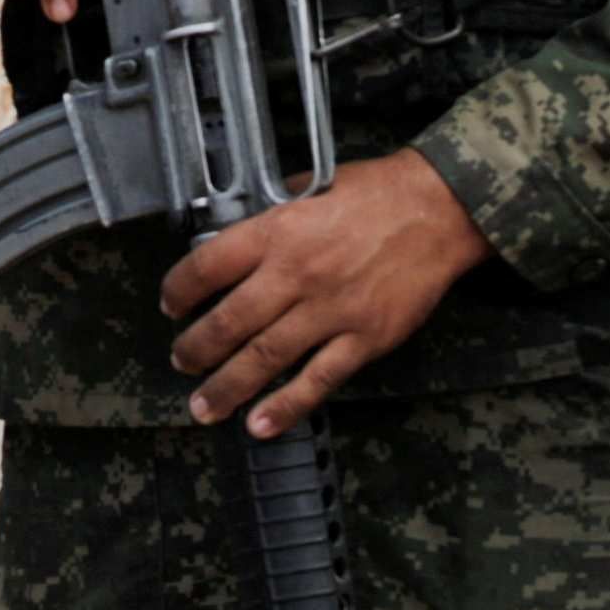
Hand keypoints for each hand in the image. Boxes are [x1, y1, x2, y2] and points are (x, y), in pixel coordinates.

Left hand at [163, 150, 493, 433]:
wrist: (437, 210)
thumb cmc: (375, 193)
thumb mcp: (310, 186)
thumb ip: (272, 216)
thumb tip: (238, 236)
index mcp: (278, 231)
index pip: (208, 266)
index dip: (180, 290)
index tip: (171, 305)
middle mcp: (297, 274)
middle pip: (229, 322)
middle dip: (196, 349)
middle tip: (181, 362)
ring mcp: (331, 310)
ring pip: (266, 358)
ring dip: (228, 387)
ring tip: (203, 406)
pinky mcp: (364, 338)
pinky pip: (318, 379)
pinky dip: (286, 406)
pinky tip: (260, 423)